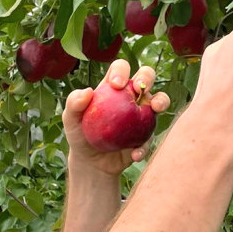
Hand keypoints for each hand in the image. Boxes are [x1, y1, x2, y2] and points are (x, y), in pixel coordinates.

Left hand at [63, 61, 171, 176]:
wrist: (90, 162)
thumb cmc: (79, 135)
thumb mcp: (70, 119)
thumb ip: (73, 104)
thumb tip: (87, 91)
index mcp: (113, 88)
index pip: (121, 69)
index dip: (121, 71)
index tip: (116, 85)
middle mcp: (132, 97)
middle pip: (146, 77)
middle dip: (146, 77)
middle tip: (139, 89)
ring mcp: (142, 115)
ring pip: (159, 100)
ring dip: (161, 101)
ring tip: (156, 108)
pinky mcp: (146, 136)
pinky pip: (151, 137)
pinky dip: (144, 146)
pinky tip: (135, 154)